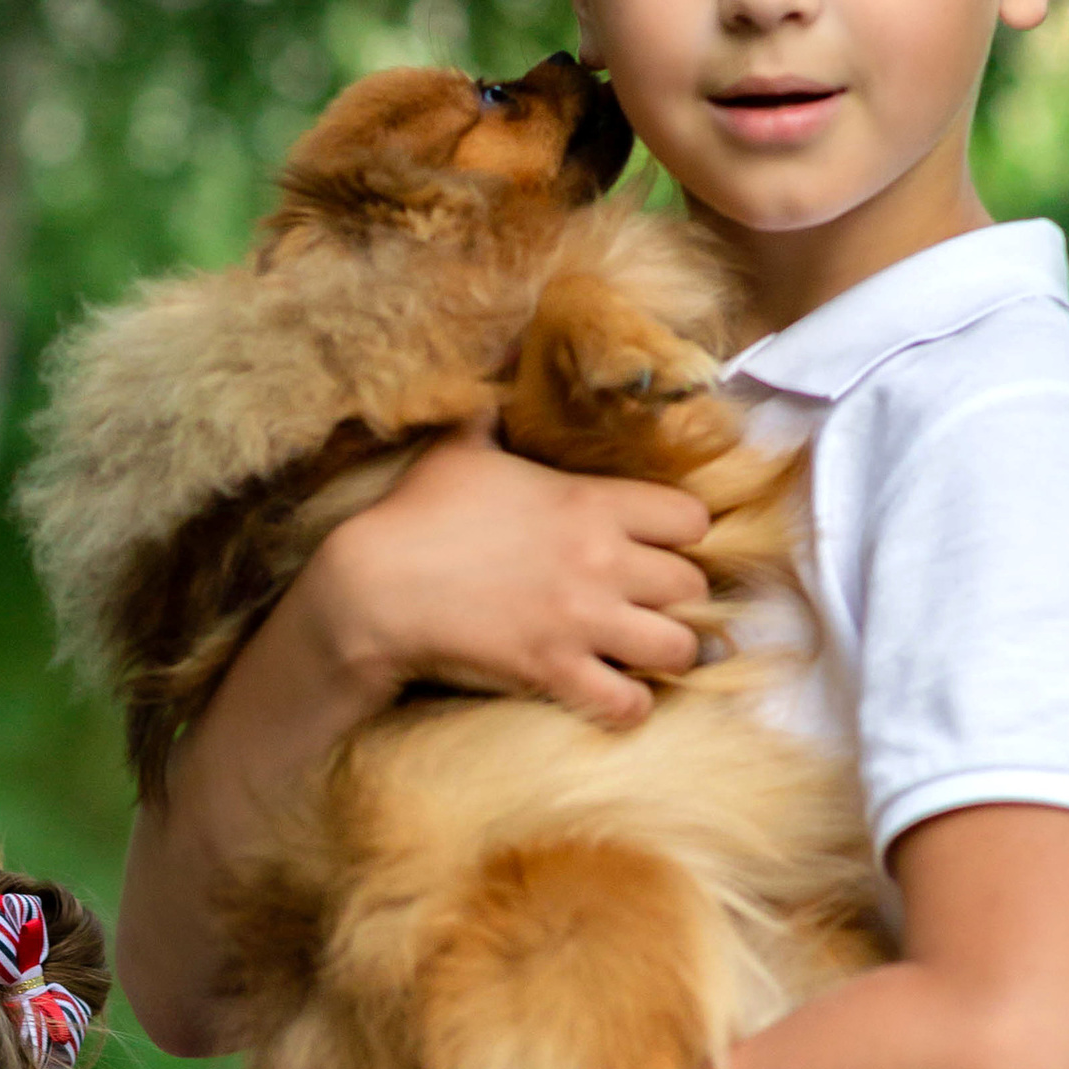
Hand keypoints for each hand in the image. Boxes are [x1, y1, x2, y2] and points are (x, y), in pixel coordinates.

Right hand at [304, 418, 713, 728]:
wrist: (374, 588)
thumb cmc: (416, 514)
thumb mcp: (462, 446)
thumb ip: (496, 411)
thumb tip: (503, 363)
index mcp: (591, 502)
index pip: (692, 519)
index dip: (683, 536)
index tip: (658, 546)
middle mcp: (601, 561)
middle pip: (694, 588)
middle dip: (678, 600)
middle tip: (650, 606)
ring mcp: (581, 621)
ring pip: (679, 651)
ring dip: (665, 655)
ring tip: (641, 654)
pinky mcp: (553, 672)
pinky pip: (629, 705)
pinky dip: (629, 705)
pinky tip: (611, 693)